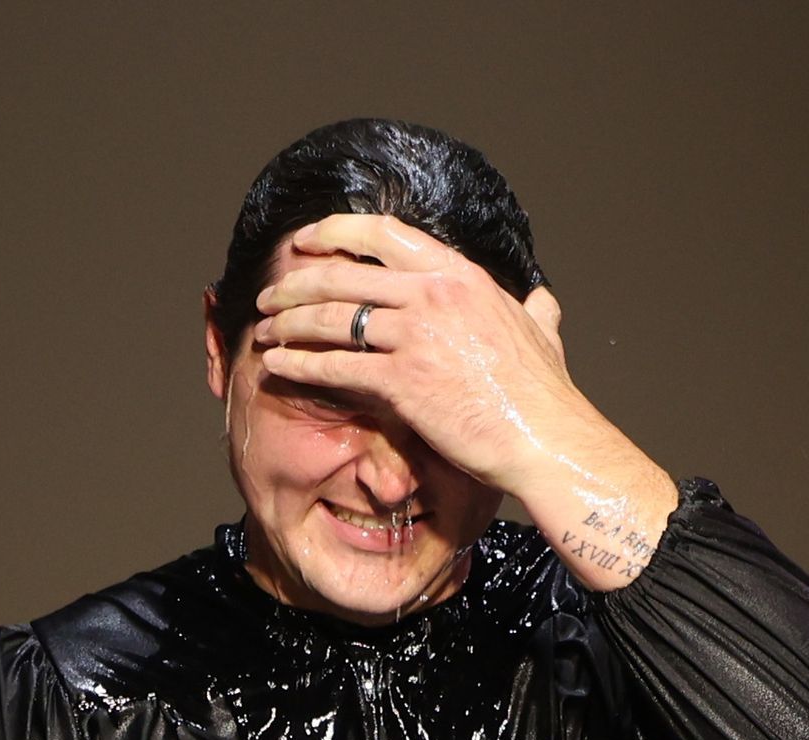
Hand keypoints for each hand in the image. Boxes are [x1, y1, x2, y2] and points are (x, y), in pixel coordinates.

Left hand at [254, 214, 674, 586]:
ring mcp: (416, 336)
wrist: (545, 438)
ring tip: (263, 330)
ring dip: (289, 323)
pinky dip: (300, 363)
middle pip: (345, 276)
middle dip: (297, 284)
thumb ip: (536, 310)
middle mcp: (433, 295)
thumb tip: (543, 300)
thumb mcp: (544, 334)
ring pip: (332, 319)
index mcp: (460, 276)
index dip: (336, 232)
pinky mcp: (402, 380)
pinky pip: (335, 366)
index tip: (307, 241)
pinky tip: (277, 365)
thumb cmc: (544, 394)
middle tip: (270, 295)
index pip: (384, 234)